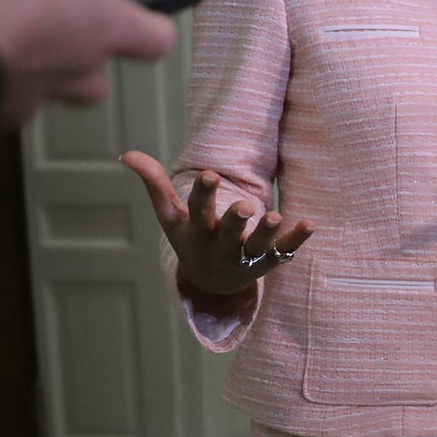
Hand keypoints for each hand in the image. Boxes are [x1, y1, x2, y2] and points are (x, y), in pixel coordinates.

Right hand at [121, 155, 316, 299]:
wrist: (209, 282)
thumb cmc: (190, 237)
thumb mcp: (170, 215)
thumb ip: (154, 184)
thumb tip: (126, 154)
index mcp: (197, 230)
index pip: (199, 211)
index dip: (204, 194)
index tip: (211, 174)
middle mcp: (221, 245)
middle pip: (229, 233)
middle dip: (236, 221)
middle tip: (246, 206)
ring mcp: (245, 256)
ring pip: (258, 246)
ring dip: (268, 232)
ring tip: (278, 216)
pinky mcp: (267, 262)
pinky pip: (284, 252)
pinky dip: (297, 240)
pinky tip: (310, 223)